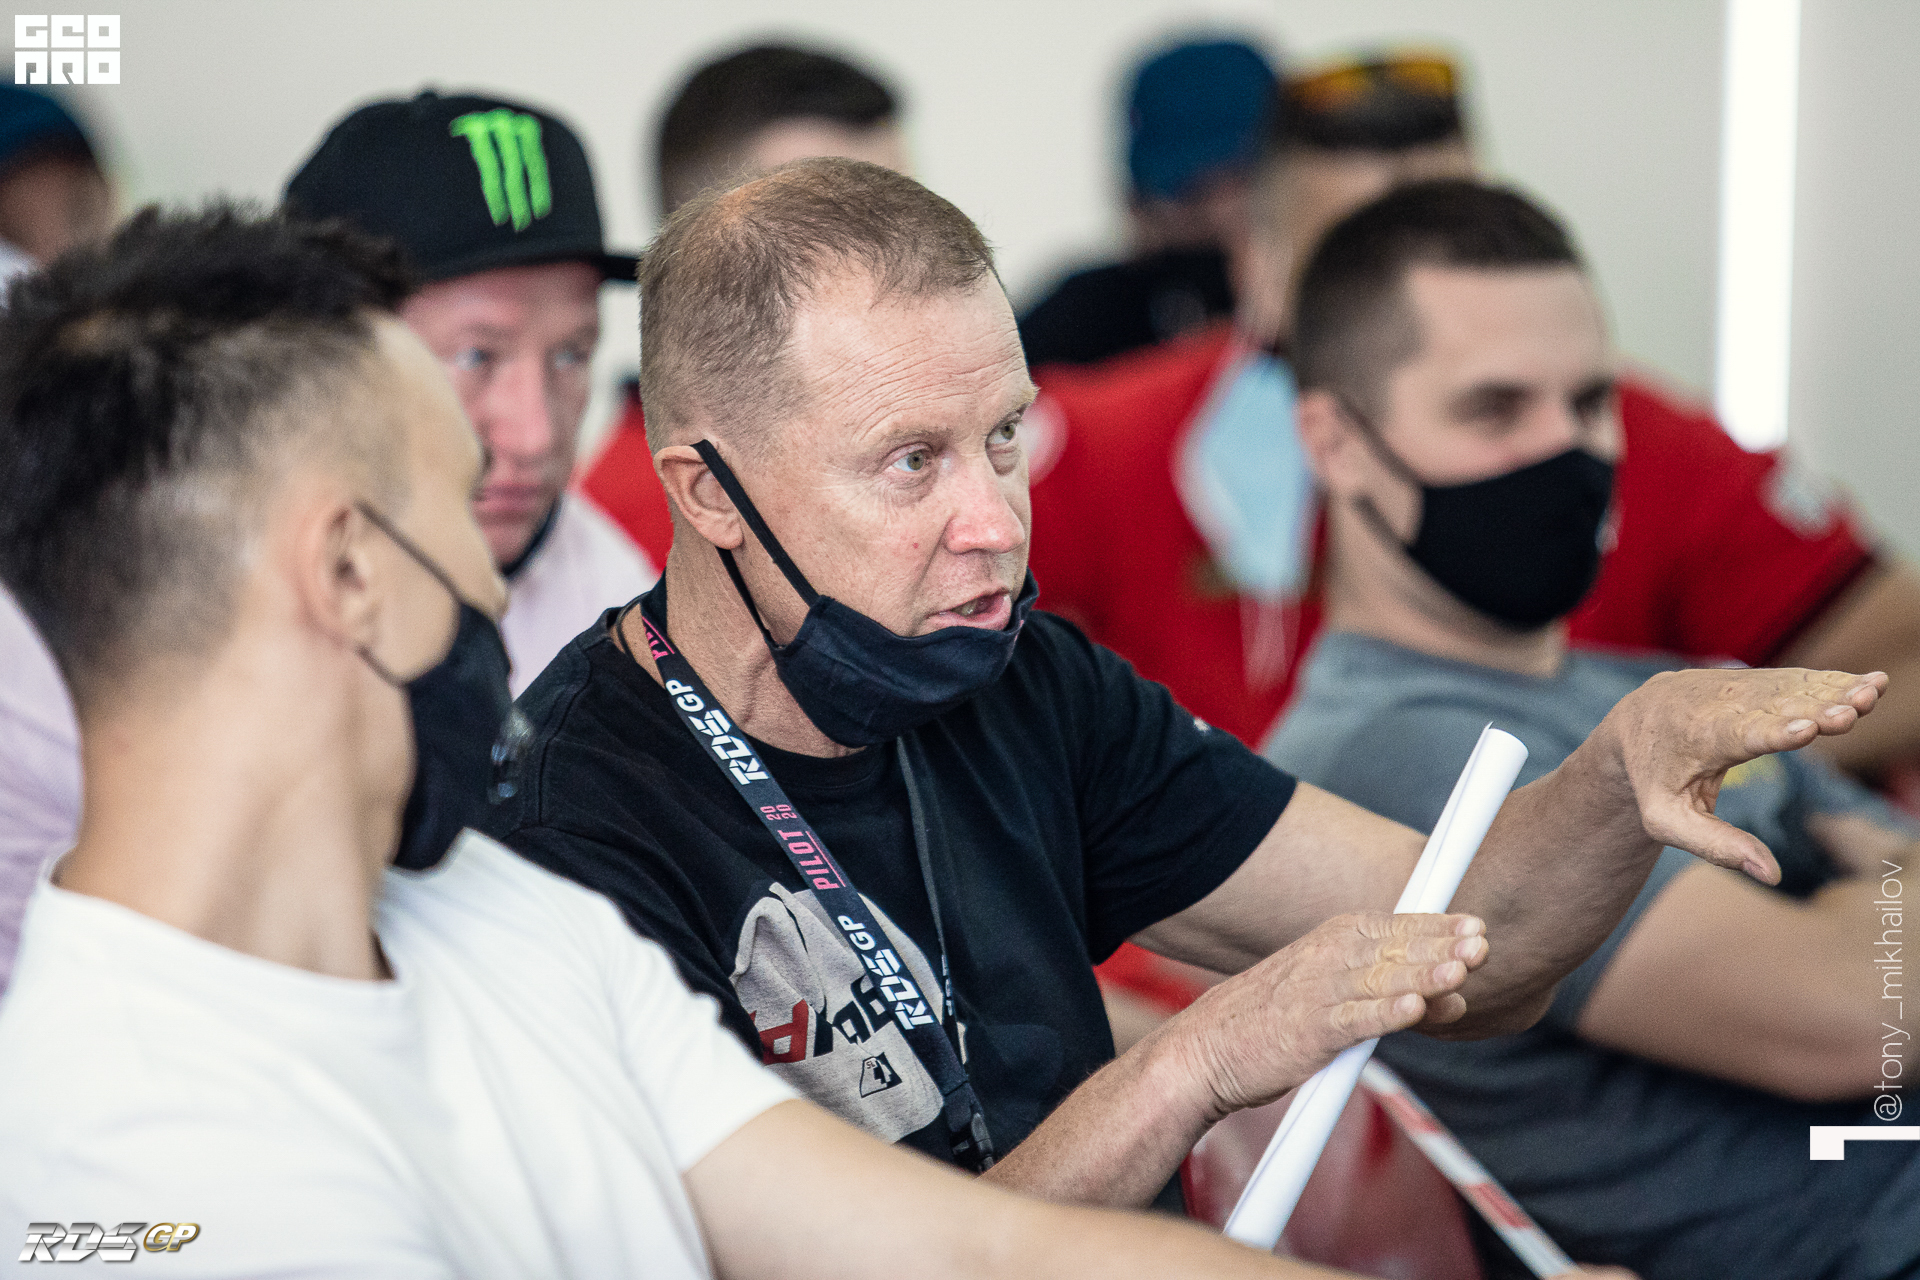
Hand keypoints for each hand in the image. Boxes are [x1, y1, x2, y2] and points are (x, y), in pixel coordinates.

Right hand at [1153, 911, 1486, 1121]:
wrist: (1205, 1050)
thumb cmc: (1269, 1019)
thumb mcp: (1322, 986)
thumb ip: (1375, 984)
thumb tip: (1438, 993)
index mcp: (1331, 940)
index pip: (1394, 927)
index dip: (1436, 926)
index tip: (1476, 926)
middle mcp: (1326, 959)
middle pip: (1394, 949)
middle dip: (1440, 947)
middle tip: (1482, 944)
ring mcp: (1317, 995)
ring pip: (1380, 981)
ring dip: (1422, 975)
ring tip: (1460, 972)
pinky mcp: (1308, 1033)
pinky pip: (1353, 1021)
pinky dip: (1383, 1014)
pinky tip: (1412, 1010)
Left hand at [1593, 667, 1885, 883]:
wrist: (1630, 725)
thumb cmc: (1652, 782)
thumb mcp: (1666, 820)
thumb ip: (1715, 846)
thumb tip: (1772, 876)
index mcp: (1691, 738)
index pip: (1735, 736)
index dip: (1772, 732)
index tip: (1807, 729)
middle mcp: (1711, 703)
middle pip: (1769, 707)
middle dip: (1813, 708)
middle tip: (1854, 711)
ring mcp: (1730, 684)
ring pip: (1786, 687)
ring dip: (1832, 690)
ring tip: (1873, 692)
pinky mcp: (1748, 678)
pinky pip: (1792, 678)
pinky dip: (1828, 681)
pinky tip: (1869, 682)